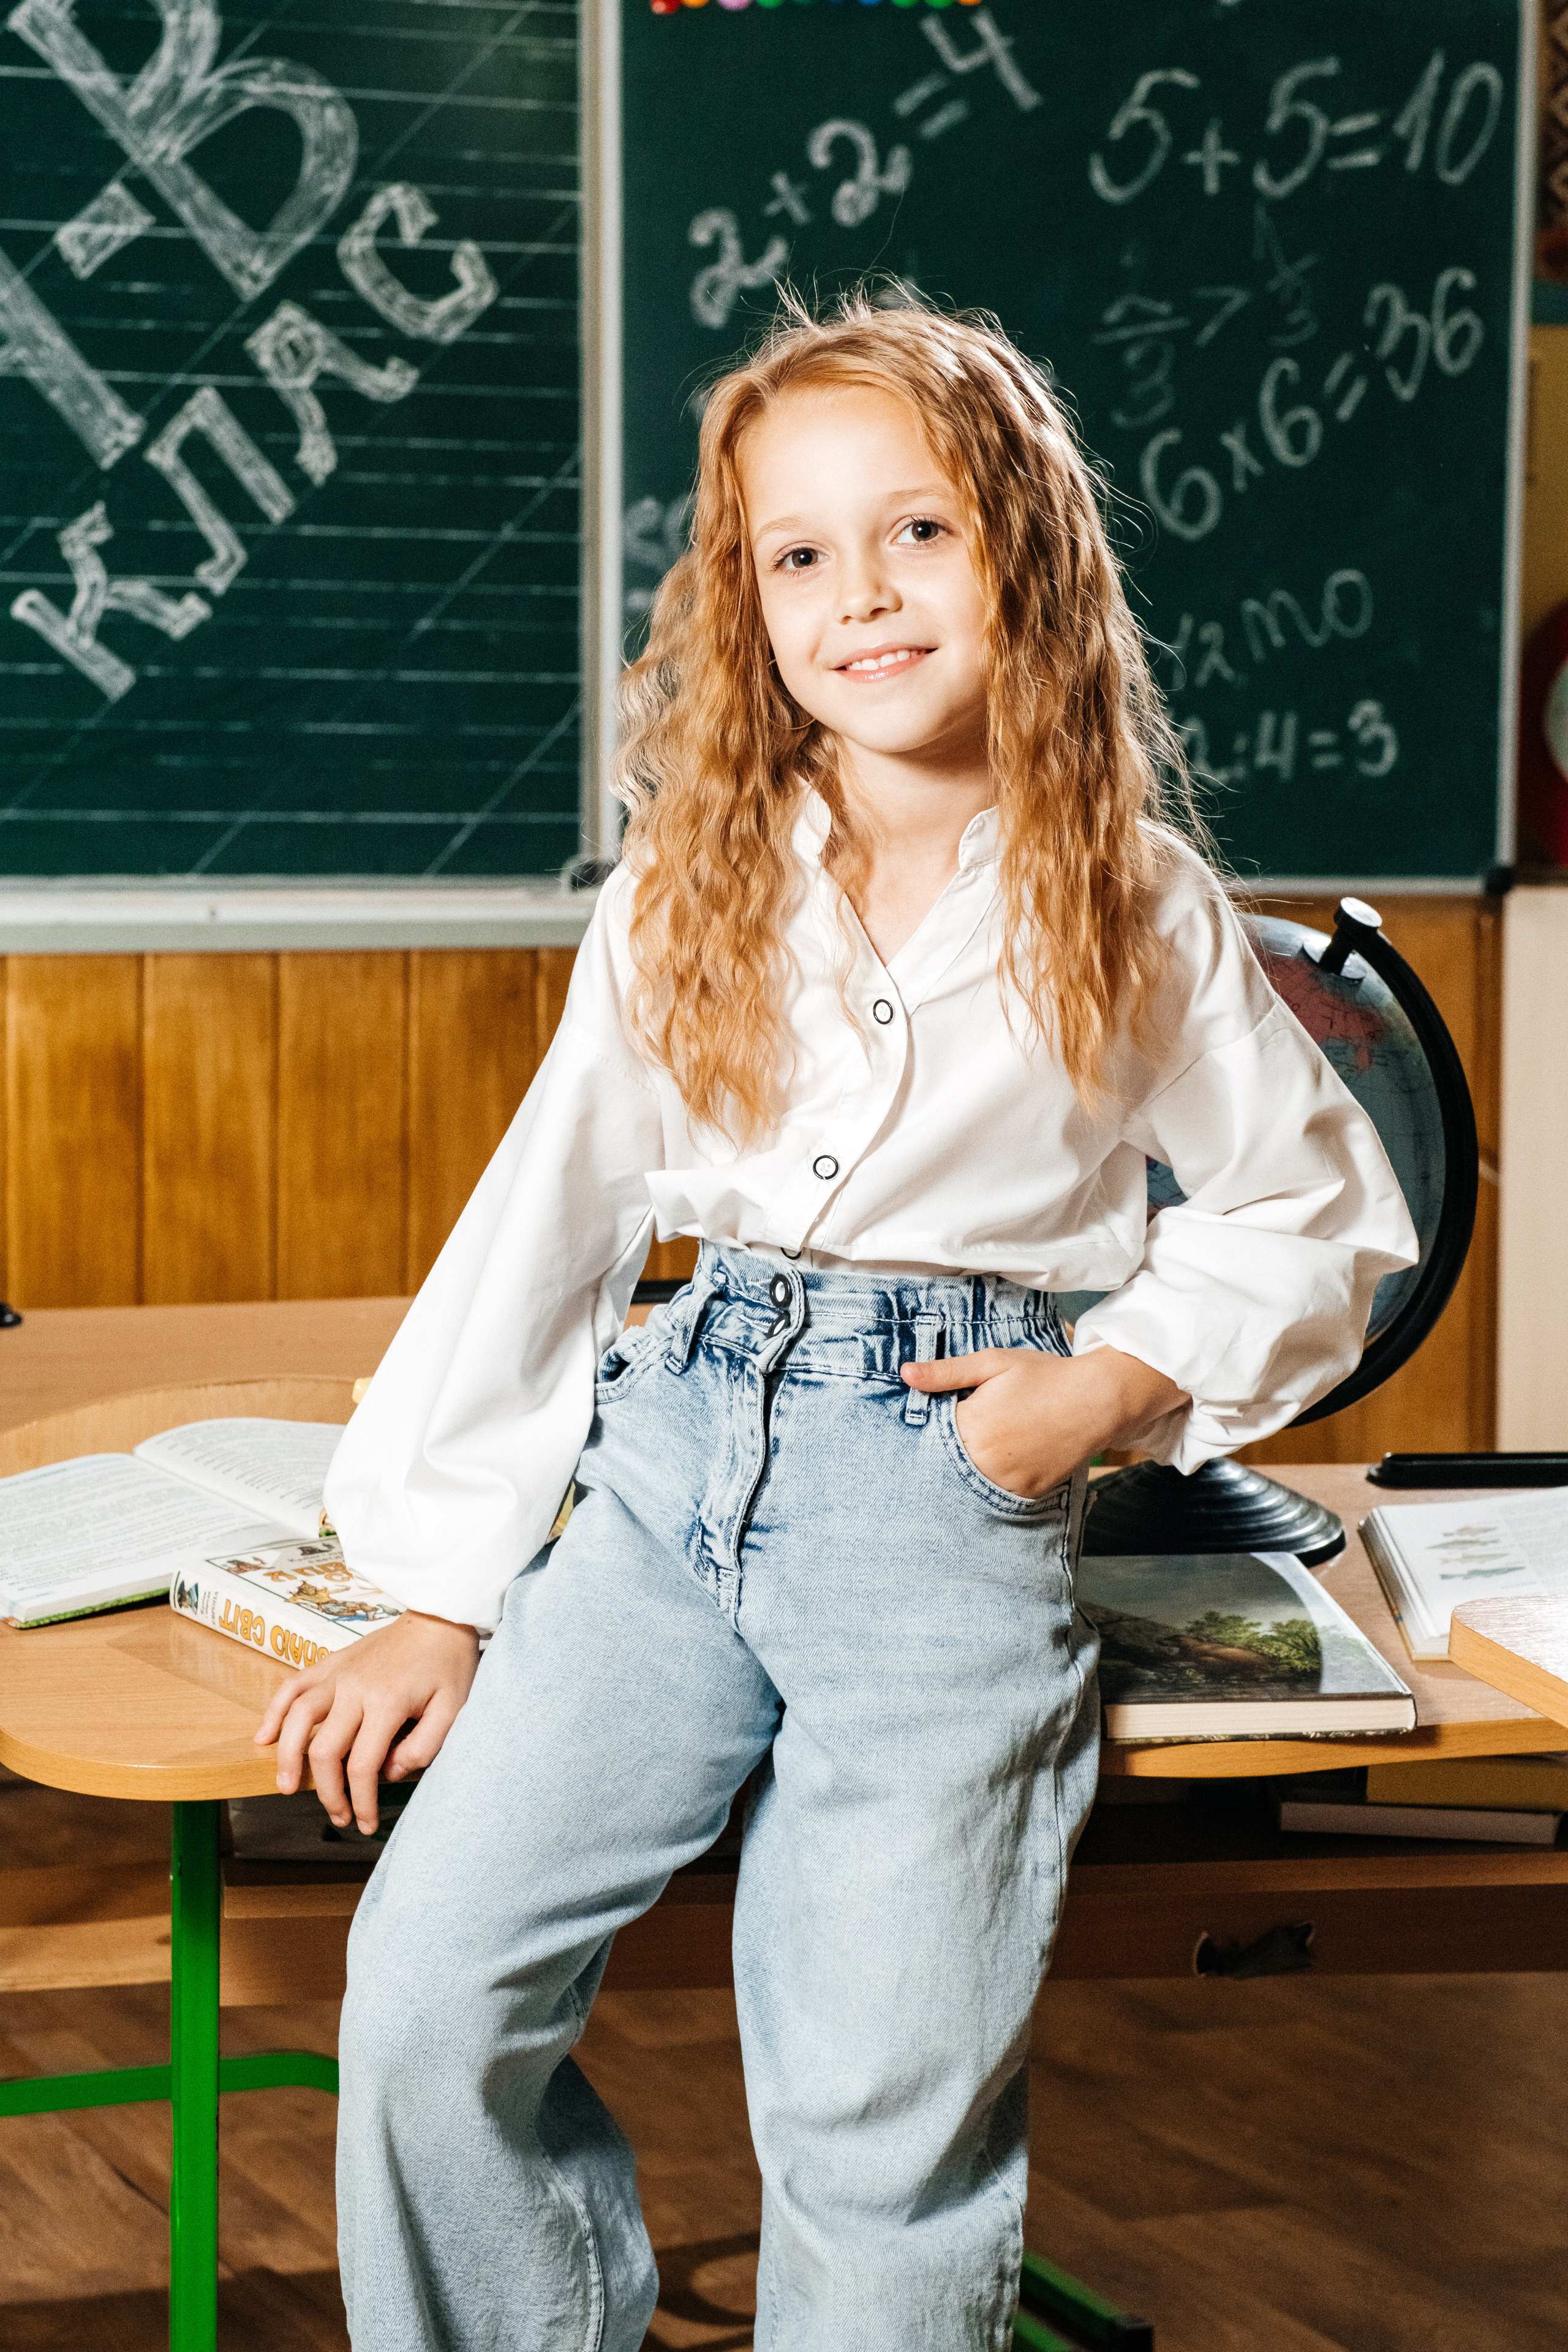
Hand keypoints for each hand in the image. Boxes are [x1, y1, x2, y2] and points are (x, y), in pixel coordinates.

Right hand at [254, 1609, 480, 1834]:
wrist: (440, 1614)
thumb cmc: (448, 1663)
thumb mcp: (454, 1708)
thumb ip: (424, 1746)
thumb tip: (389, 1773)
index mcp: (386, 1702)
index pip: (362, 1766)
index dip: (361, 1801)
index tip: (365, 1823)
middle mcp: (354, 1688)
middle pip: (324, 1750)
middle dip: (327, 1792)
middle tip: (337, 1816)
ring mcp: (338, 1673)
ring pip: (297, 1718)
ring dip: (287, 1756)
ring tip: (286, 1786)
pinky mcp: (331, 1662)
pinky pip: (293, 1685)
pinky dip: (274, 1711)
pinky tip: (265, 1736)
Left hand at [901, 1343, 1187, 1498]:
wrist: (1098, 1400)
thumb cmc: (1043, 1376)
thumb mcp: (992, 1363)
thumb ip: (946, 1373)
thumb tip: (904, 1374)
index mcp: (971, 1426)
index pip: (929, 1436)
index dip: (927, 1428)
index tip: (931, 1422)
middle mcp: (986, 1460)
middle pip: (947, 1462)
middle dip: (948, 1450)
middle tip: (960, 1437)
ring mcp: (1008, 1481)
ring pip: (971, 1481)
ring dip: (970, 1467)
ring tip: (989, 1444)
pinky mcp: (1028, 1493)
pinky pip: (998, 1491)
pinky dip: (995, 1478)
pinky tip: (1005, 1458)